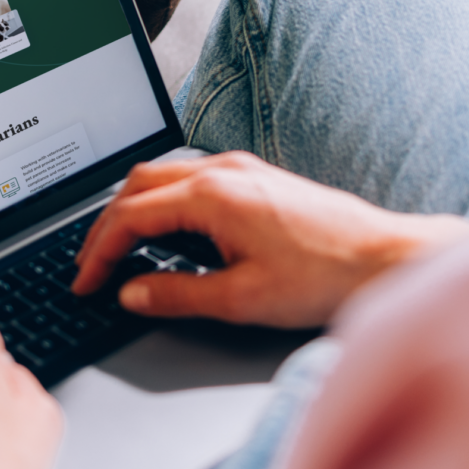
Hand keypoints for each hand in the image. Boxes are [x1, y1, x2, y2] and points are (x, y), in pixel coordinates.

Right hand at [73, 152, 468, 328]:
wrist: (383, 257)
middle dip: (105, 225)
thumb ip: (176, 295)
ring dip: (133, 210)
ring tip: (119, 250)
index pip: (130, 216)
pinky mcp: (257, 178)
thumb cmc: (325, 276)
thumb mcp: (240, 299)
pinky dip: (163, 203)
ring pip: (164, 177)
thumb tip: (132, 294)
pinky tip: (167, 234)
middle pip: (137, 185)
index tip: (84, 282)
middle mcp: (224, 171)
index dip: (98, 252)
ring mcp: (242, 169)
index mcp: (213, 196)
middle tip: (90, 265)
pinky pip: (191, 179)